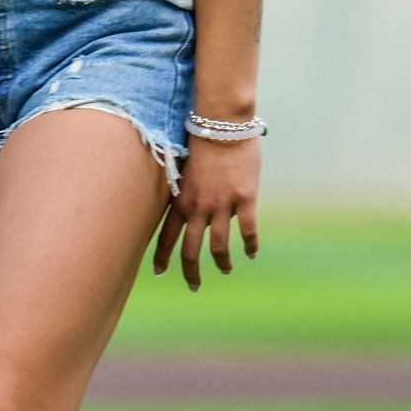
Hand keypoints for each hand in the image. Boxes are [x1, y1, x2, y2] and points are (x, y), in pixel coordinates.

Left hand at [152, 134, 259, 290]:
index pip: (166, 237)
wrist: (221, 124)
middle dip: (190, 272)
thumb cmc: (201, 141)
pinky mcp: (245, 200)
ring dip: (222, 263)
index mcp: (180, 200)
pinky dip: (249, 246)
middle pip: (191, 251)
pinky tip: (251, 252)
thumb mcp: (183, 168)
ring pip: (219, 247)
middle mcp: (198, 208)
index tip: (159, 271)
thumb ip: (181, 190)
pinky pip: (248, 231)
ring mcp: (222, 205)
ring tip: (225, 269)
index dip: (162, 258)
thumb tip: (180, 203)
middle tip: (193, 285)